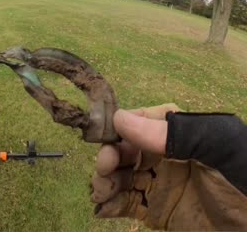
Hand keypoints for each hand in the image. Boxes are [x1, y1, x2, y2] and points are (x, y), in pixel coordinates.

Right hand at [90, 104, 246, 229]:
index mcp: (182, 135)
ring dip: (105, 182)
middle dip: (110, 157)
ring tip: (100, 192)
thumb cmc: (245, 184)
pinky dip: (110, 206)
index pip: (141, 122)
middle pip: (127, 151)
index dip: (120, 128)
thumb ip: (176, 134)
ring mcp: (161, 186)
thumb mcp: (220, 149)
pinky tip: (103, 209)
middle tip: (103, 169)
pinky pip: (127, 205)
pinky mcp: (157, 213)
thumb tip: (121, 119)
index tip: (105, 139)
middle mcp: (167, 157)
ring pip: (122, 178)